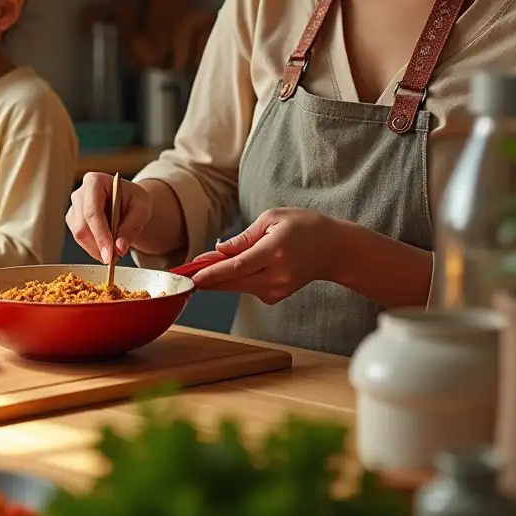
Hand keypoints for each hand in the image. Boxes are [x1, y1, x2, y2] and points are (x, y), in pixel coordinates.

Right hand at [65, 172, 151, 263]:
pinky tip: (107, 245)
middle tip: (115, 259)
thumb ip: (132, 227)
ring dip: (97, 248)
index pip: (92, 212)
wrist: (128, 200)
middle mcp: (80, 193)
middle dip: (98, 246)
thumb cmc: (134, 199)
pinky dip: (94, 247)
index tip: (109, 255)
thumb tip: (119, 249)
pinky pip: (80, 240)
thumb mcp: (142, 209)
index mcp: (94, 181)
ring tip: (115, 250)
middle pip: (82, 227)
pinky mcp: (72, 220)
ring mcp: (74, 207)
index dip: (100, 235)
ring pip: (79, 236)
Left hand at [188, 208, 345, 302]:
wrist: (334, 249)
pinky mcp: (276, 296)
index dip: (212, 273)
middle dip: (206, 279)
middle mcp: (277, 275)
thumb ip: (244, 238)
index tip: (191, 276)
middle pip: (233, 282)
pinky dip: (234, 280)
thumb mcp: (273, 219)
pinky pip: (247, 288)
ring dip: (217, 279)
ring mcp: (278, 289)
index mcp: (274, 252)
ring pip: (237, 287)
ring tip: (200, 267)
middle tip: (182, 274)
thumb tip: (219, 251)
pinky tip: (229, 270)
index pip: (237, 267)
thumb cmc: (304, 227)